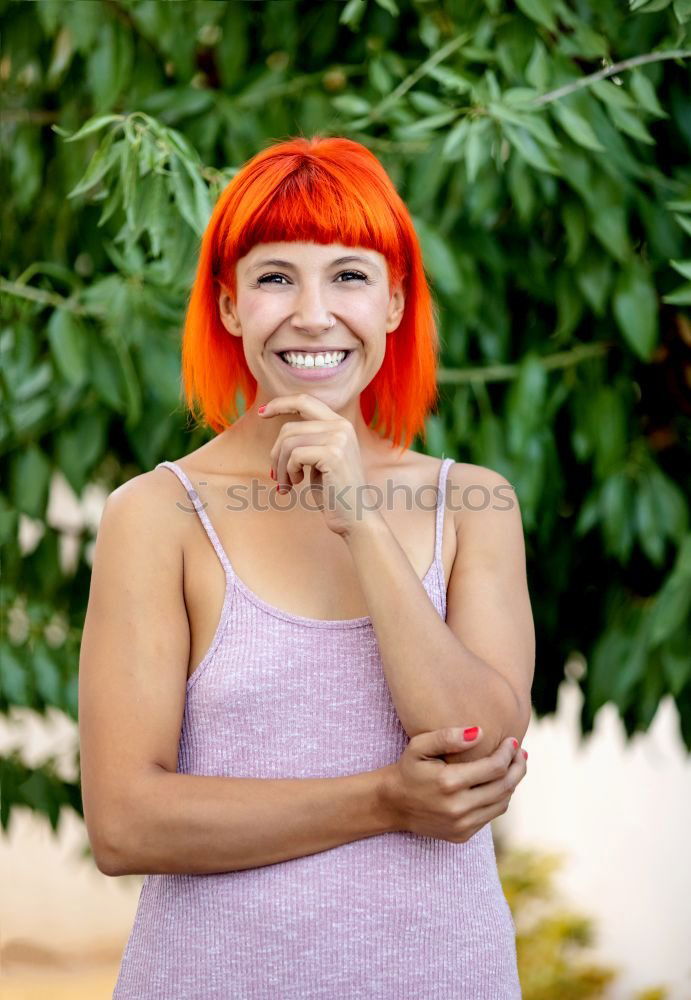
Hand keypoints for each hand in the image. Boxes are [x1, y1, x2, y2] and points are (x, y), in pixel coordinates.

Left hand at [259, 393, 370, 536]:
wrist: (355, 516)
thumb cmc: (334, 492)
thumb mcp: (320, 459)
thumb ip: (308, 440)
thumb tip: (280, 432)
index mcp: (339, 424)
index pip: (305, 400)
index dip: (280, 404)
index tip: (262, 414)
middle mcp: (341, 426)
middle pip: (289, 427)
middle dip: (276, 453)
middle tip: (276, 475)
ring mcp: (339, 438)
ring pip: (289, 442)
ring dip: (280, 466)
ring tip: (285, 484)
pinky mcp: (333, 454)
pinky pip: (295, 455)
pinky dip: (289, 472)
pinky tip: (296, 484)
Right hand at [381, 726, 526, 842]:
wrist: (392, 804)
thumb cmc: (407, 769)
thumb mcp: (419, 746)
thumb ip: (447, 736)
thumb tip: (480, 732)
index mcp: (449, 782)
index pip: (495, 767)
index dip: (508, 753)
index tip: (513, 741)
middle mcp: (458, 807)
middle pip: (504, 787)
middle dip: (518, 767)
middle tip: (522, 753)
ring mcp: (461, 825)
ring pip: (502, 803)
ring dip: (512, 784)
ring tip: (515, 767)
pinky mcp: (462, 835)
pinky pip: (490, 815)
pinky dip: (499, 798)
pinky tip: (498, 784)